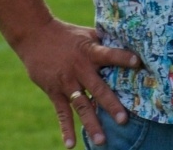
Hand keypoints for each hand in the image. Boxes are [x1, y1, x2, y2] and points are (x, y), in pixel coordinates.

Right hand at [12, 18, 142, 147]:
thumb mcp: (88, 33)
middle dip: (111, 105)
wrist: (35, 36)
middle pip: (98, 88)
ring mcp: (66, 82)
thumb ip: (105, 42)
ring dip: (91, 123)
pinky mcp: (54, 92)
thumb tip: (132, 43)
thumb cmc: (67, 34)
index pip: (109, 54)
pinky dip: (66, 129)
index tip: (138, 62)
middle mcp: (79, 69)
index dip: (122, 57)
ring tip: (102, 140)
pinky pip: (62, 113)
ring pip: (81, 106)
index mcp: (90, 52)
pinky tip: (71, 145)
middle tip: (123, 120)